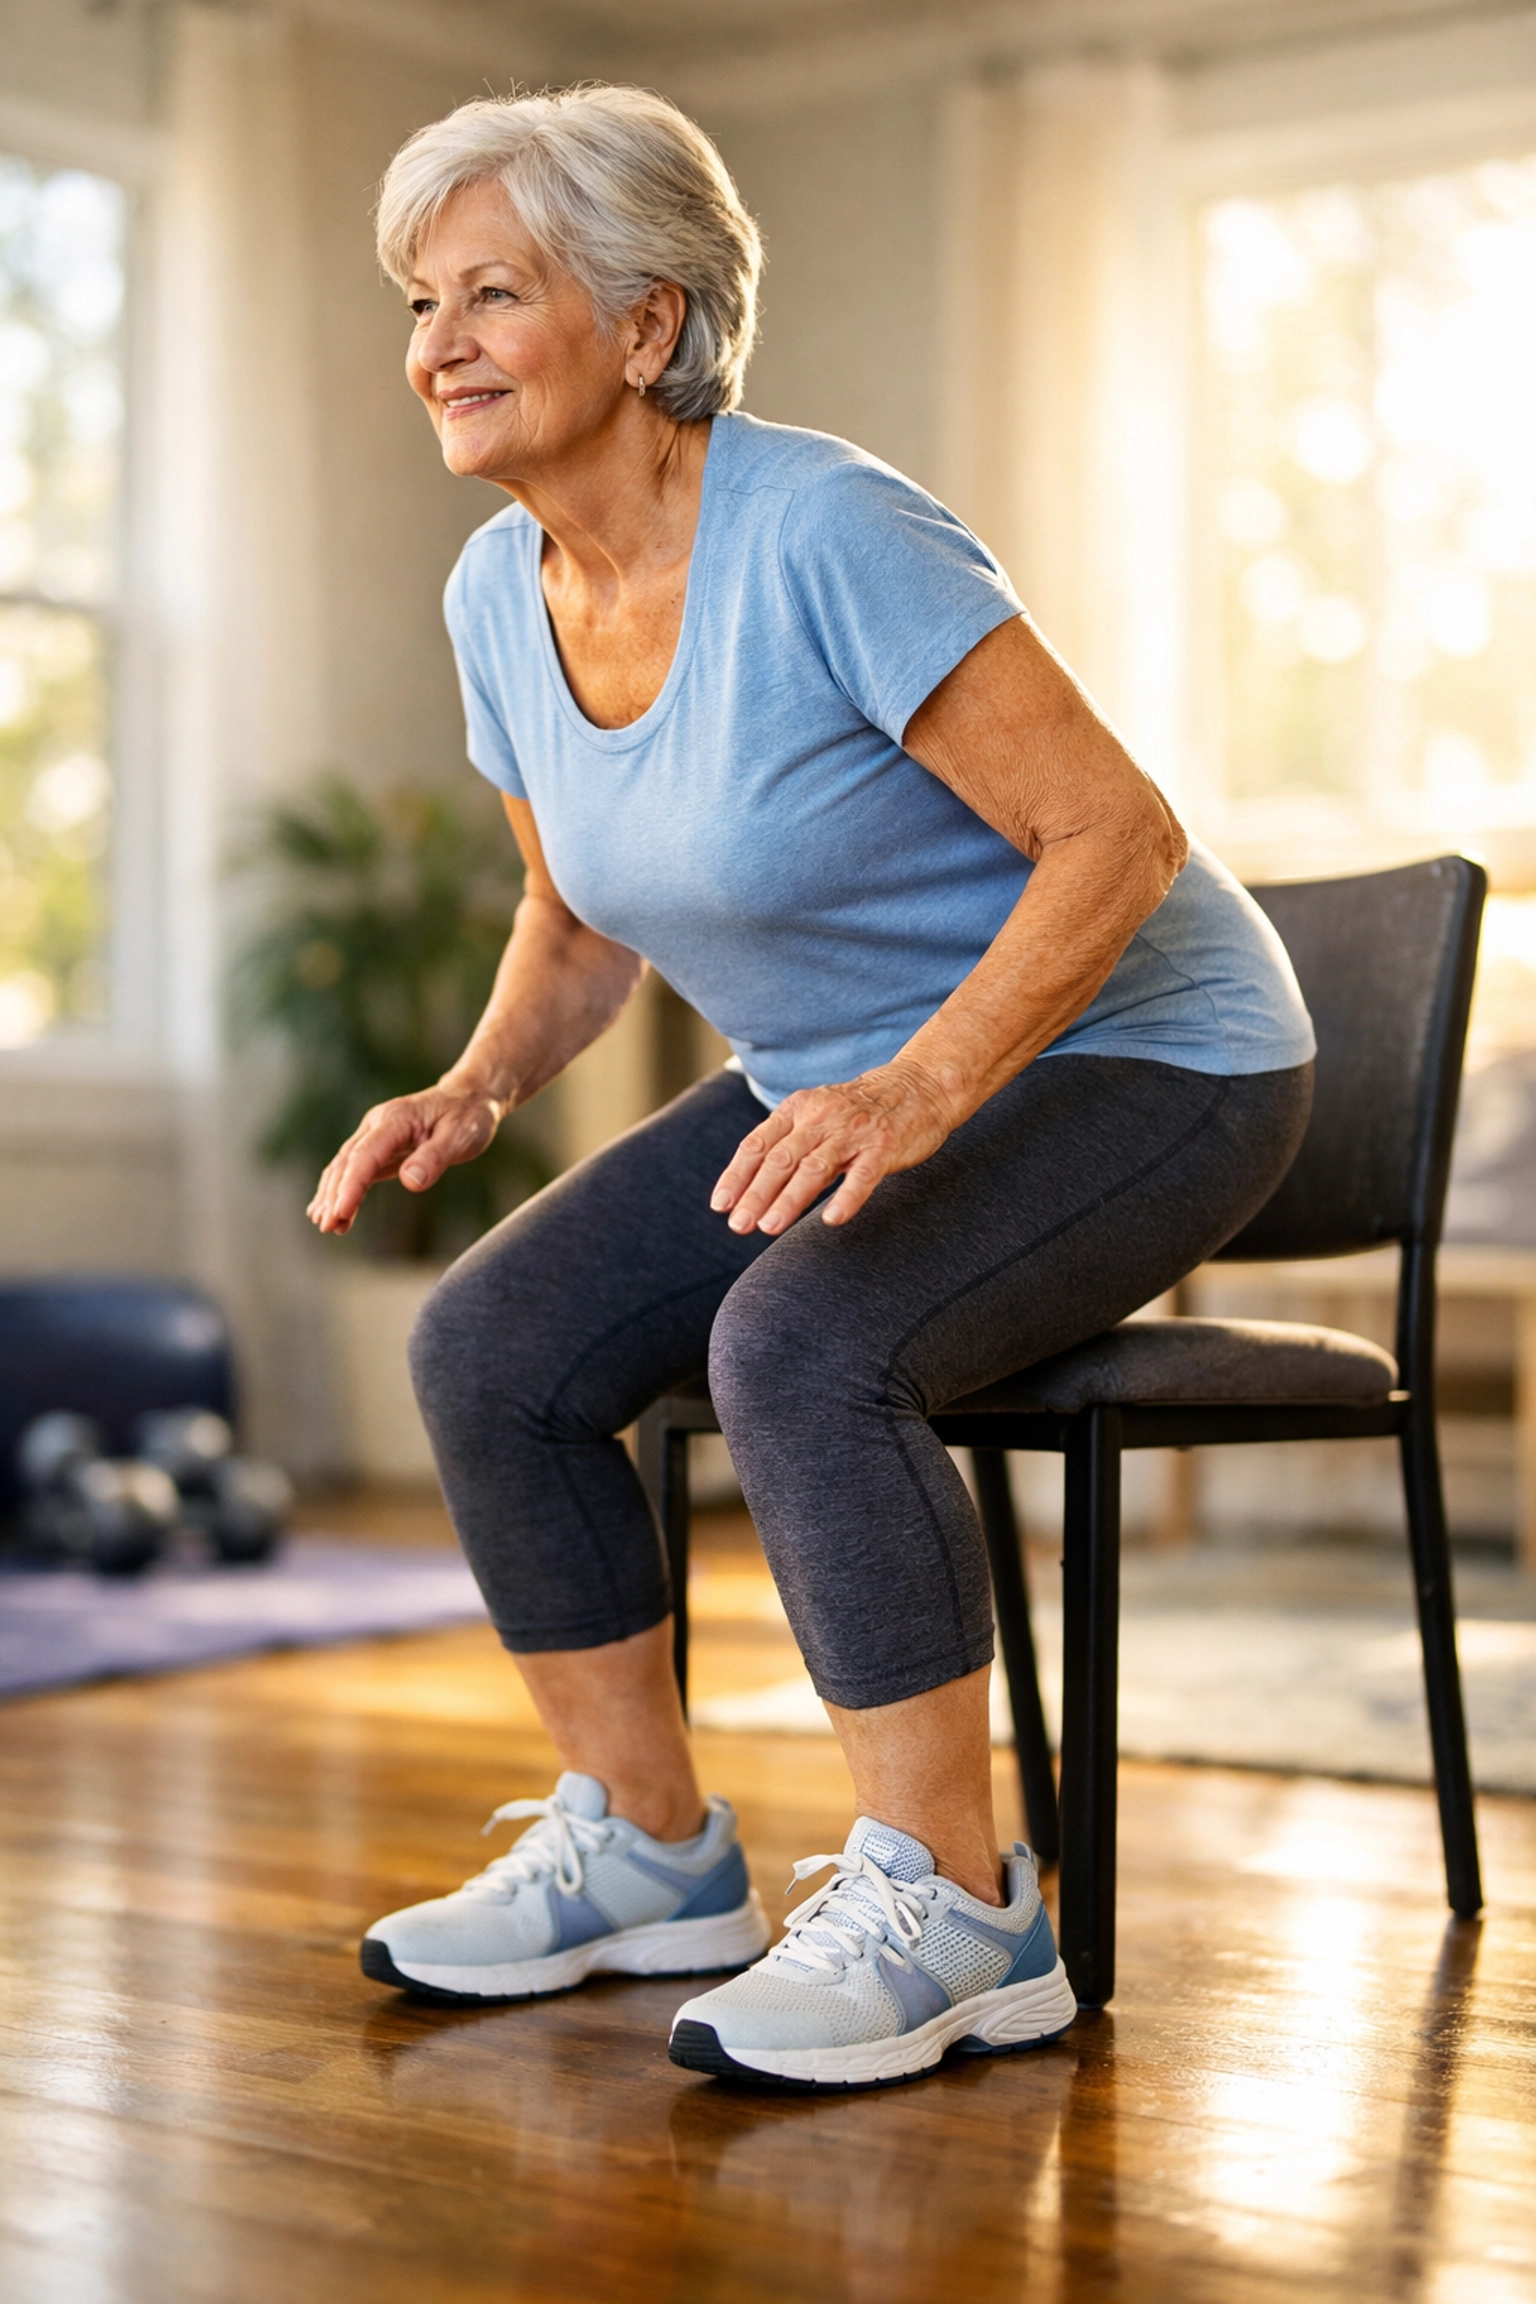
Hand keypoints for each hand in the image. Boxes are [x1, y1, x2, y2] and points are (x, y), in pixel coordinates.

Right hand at [307, 1084, 504, 1235]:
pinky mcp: (379, 1148)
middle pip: (347, 1161)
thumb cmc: (467, 1117)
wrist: (468, 1098)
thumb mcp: (460, 1136)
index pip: (365, 1155)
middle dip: (335, 1195)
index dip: (351, 1185)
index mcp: (396, 1119)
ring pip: (345, 1166)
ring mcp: (375, 1135)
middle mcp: (377, 1124)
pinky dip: (342, 1191)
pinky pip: (354, 1170)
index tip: (340, 1212)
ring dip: (333, 1195)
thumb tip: (411, 1181)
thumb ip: (434, 1158)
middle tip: (327, 1227)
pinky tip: (333, 1212)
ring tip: (327, 1227)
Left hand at [710, 1063, 955, 1234]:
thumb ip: (788, 1141)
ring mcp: (853, 1133)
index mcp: (799, 1109)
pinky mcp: (884, 1147)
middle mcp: (821, 1118)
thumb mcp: (817, 1114)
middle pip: (781, 1159)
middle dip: (756, 1194)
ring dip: (789, 1199)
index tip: (721, 1206)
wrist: (920, 1085)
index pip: (758, 1144)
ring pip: (815, 1168)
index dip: (736, 1175)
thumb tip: (750, 1184)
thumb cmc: (862, 1110)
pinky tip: (831, 1220)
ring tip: (769, 1227)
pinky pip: (863, 1175)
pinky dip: (847, 1197)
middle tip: (739, 1226)